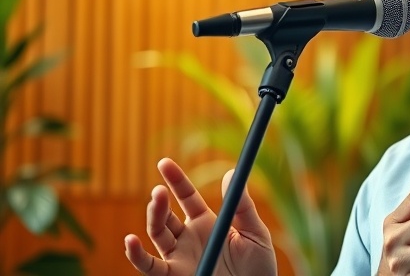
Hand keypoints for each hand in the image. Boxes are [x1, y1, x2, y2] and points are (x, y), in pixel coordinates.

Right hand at [124, 158, 276, 275]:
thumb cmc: (258, 266)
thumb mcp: (255, 233)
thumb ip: (243, 206)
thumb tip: (230, 172)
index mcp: (206, 223)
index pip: (186, 197)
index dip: (175, 180)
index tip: (164, 163)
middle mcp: (188, 238)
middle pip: (167, 215)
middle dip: (161, 201)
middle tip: (159, 190)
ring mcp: (180, 257)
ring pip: (157, 234)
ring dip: (153, 217)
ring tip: (156, 201)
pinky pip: (150, 267)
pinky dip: (137, 255)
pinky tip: (131, 241)